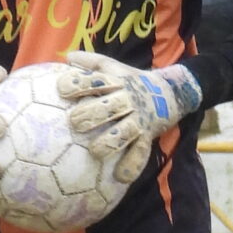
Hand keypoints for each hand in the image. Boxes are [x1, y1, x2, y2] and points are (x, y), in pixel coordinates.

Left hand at [58, 51, 203, 184]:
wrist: (171, 92)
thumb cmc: (133, 80)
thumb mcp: (114, 67)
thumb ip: (91, 63)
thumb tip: (66, 56)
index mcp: (116, 82)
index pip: (95, 80)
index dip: (78, 83)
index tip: (61, 89)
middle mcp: (128, 99)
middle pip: (109, 106)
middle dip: (91, 114)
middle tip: (74, 123)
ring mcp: (138, 119)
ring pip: (124, 131)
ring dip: (109, 141)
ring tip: (95, 151)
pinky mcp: (147, 136)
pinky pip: (140, 152)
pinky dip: (132, 165)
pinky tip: (121, 177)